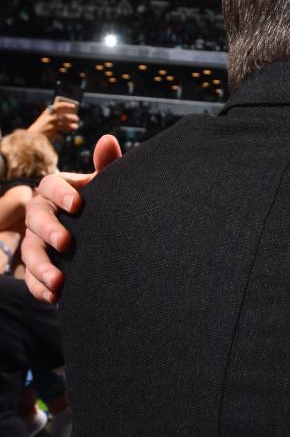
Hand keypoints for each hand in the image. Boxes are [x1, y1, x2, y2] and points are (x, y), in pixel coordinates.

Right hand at [23, 135, 121, 302]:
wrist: (114, 242)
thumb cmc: (109, 206)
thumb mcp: (110, 188)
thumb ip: (107, 166)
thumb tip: (108, 139)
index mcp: (60, 190)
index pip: (50, 184)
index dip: (60, 193)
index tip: (78, 205)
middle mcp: (44, 214)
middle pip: (35, 217)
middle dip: (48, 230)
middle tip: (66, 242)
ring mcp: (38, 241)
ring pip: (29, 251)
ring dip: (41, 266)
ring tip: (58, 281)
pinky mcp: (40, 267)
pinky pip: (31, 279)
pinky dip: (40, 288)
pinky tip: (54, 297)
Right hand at [26, 101, 79, 138]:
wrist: (30, 137)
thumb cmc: (38, 127)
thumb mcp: (44, 119)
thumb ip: (53, 118)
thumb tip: (68, 118)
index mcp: (46, 113)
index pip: (58, 106)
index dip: (66, 105)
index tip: (73, 106)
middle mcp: (49, 118)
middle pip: (64, 117)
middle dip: (72, 118)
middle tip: (77, 118)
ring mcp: (51, 126)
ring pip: (65, 125)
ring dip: (71, 126)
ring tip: (75, 126)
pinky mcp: (53, 134)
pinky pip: (60, 134)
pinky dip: (61, 135)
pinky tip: (62, 136)